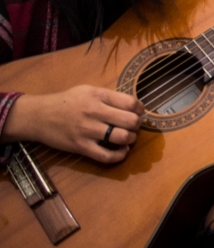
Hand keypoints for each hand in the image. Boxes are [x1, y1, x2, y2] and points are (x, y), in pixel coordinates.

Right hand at [3, 85, 144, 162]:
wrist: (38, 116)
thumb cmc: (66, 102)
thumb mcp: (88, 90)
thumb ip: (109, 97)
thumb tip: (134, 106)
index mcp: (98, 96)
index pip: (130, 103)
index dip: (140, 109)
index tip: (139, 112)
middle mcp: (94, 112)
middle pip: (130, 121)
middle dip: (137, 125)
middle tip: (133, 126)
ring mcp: (88, 131)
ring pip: (122, 138)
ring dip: (131, 139)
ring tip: (128, 138)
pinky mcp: (81, 147)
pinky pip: (107, 156)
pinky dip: (120, 156)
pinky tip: (122, 151)